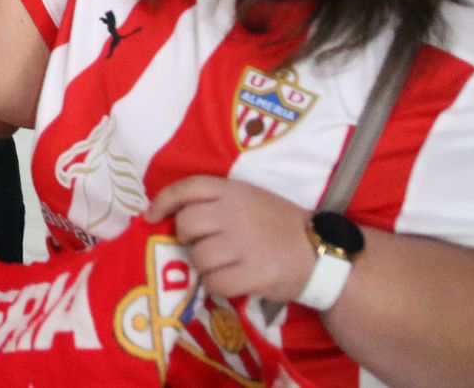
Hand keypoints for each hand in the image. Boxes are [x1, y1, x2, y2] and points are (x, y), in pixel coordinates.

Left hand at [146, 175, 315, 303]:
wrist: (322, 253)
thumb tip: (171, 216)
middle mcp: (235, 213)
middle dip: (187, 240)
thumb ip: (215, 202)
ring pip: (198, 257)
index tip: (151, 217)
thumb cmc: (279, 225)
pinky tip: (230, 281)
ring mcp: (244, 243)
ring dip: (203, 266)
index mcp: (233, 190)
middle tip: (203, 246)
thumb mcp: (249, 198)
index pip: (187, 188)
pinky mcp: (254, 273)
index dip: (163, 201)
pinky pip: (215, 283)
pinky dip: (216, 286)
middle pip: (186, 225)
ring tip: (222, 265)